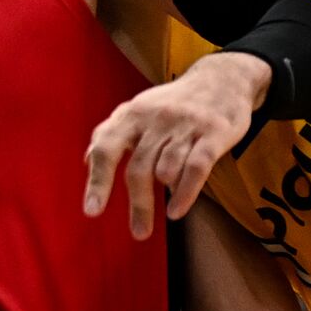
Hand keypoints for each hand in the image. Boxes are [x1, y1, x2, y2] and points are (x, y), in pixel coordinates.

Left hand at [84, 52, 267, 237]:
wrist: (222, 78)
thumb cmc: (173, 102)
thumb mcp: (138, 108)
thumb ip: (112, 133)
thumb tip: (88, 161)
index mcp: (132, 114)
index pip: (107, 147)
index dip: (98, 181)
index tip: (92, 212)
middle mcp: (156, 118)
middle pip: (139, 168)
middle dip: (139, 204)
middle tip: (139, 233)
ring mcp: (185, 124)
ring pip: (167, 168)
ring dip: (162, 197)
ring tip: (164, 216)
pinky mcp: (213, 132)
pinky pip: (196, 167)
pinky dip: (185, 193)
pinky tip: (177, 210)